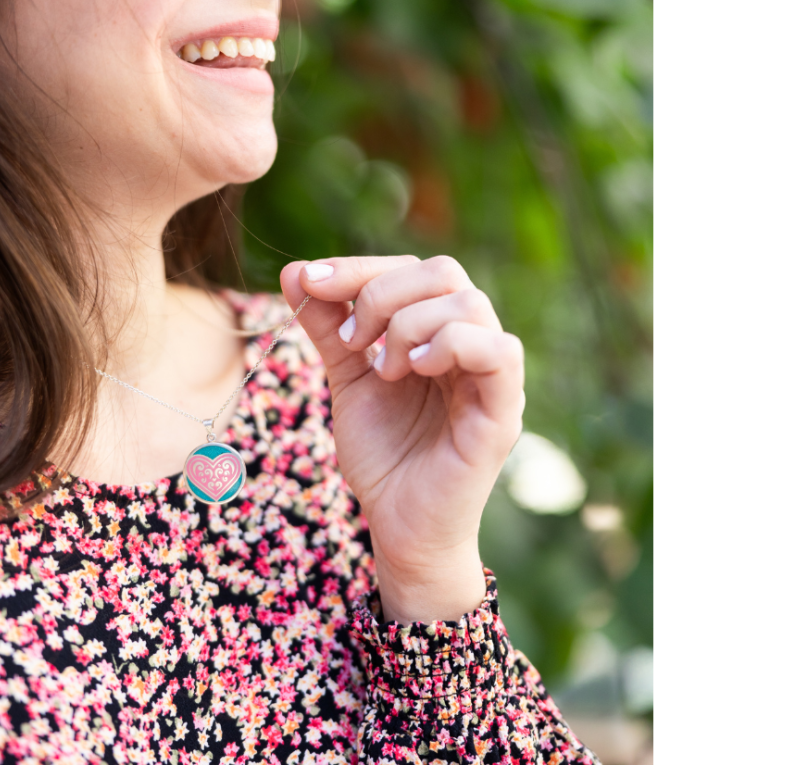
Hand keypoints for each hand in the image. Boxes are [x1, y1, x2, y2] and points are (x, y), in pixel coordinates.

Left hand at [280, 256, 524, 624]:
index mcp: (438, 332)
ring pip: (470, 303)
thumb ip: (327, 325)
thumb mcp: (346, 378)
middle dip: (381, 293)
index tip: (309, 282)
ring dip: (410, 323)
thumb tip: (294, 271)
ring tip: (384, 368)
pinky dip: (452, 344)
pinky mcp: (502, 412)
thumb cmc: (382, 455)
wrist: (399, 528)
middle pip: (444, 272)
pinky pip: (500, 351)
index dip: (359, 268)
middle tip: (351, 341)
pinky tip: (415, 369)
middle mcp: (470, 345)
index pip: (412, 270)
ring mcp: (491, 376)